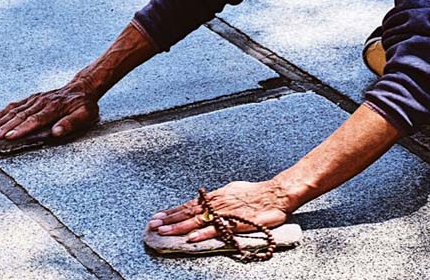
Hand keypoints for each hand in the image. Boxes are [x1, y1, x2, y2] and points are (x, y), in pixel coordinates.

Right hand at [0, 75, 99, 139]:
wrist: (83, 87)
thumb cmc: (84, 104)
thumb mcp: (85, 114)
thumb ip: (71, 123)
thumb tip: (56, 132)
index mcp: (54, 108)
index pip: (35, 120)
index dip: (21, 129)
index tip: (9, 136)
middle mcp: (42, 102)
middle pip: (22, 115)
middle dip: (6, 127)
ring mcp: (36, 98)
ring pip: (15, 110)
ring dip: (1, 120)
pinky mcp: (32, 97)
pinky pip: (15, 104)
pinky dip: (3, 111)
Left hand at [147, 180, 291, 241]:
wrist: (276, 195)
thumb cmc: (257, 193)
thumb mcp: (233, 191)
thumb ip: (219, 199)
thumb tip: (207, 202)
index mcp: (216, 196)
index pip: (190, 204)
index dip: (173, 211)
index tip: (158, 215)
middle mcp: (217, 202)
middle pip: (188, 211)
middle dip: (169, 219)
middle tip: (153, 225)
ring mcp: (225, 212)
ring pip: (197, 220)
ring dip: (179, 226)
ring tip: (164, 232)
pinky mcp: (235, 222)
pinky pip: (216, 229)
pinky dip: (202, 234)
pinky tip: (191, 238)